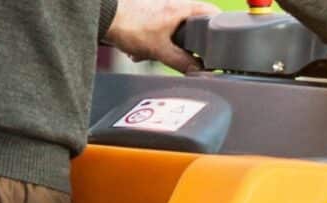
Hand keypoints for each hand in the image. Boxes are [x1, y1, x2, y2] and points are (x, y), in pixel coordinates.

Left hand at [106, 0, 220, 73]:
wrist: (103, 17)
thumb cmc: (128, 25)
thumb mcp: (160, 50)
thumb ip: (182, 62)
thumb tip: (200, 72)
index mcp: (181, 7)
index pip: (212, 12)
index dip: (220, 27)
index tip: (224, 41)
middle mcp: (173, 4)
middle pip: (192, 26)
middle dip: (185, 45)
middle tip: (180, 55)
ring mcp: (160, 8)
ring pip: (173, 31)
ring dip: (163, 47)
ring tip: (149, 52)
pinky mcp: (148, 15)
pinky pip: (157, 32)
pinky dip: (150, 43)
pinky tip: (139, 50)